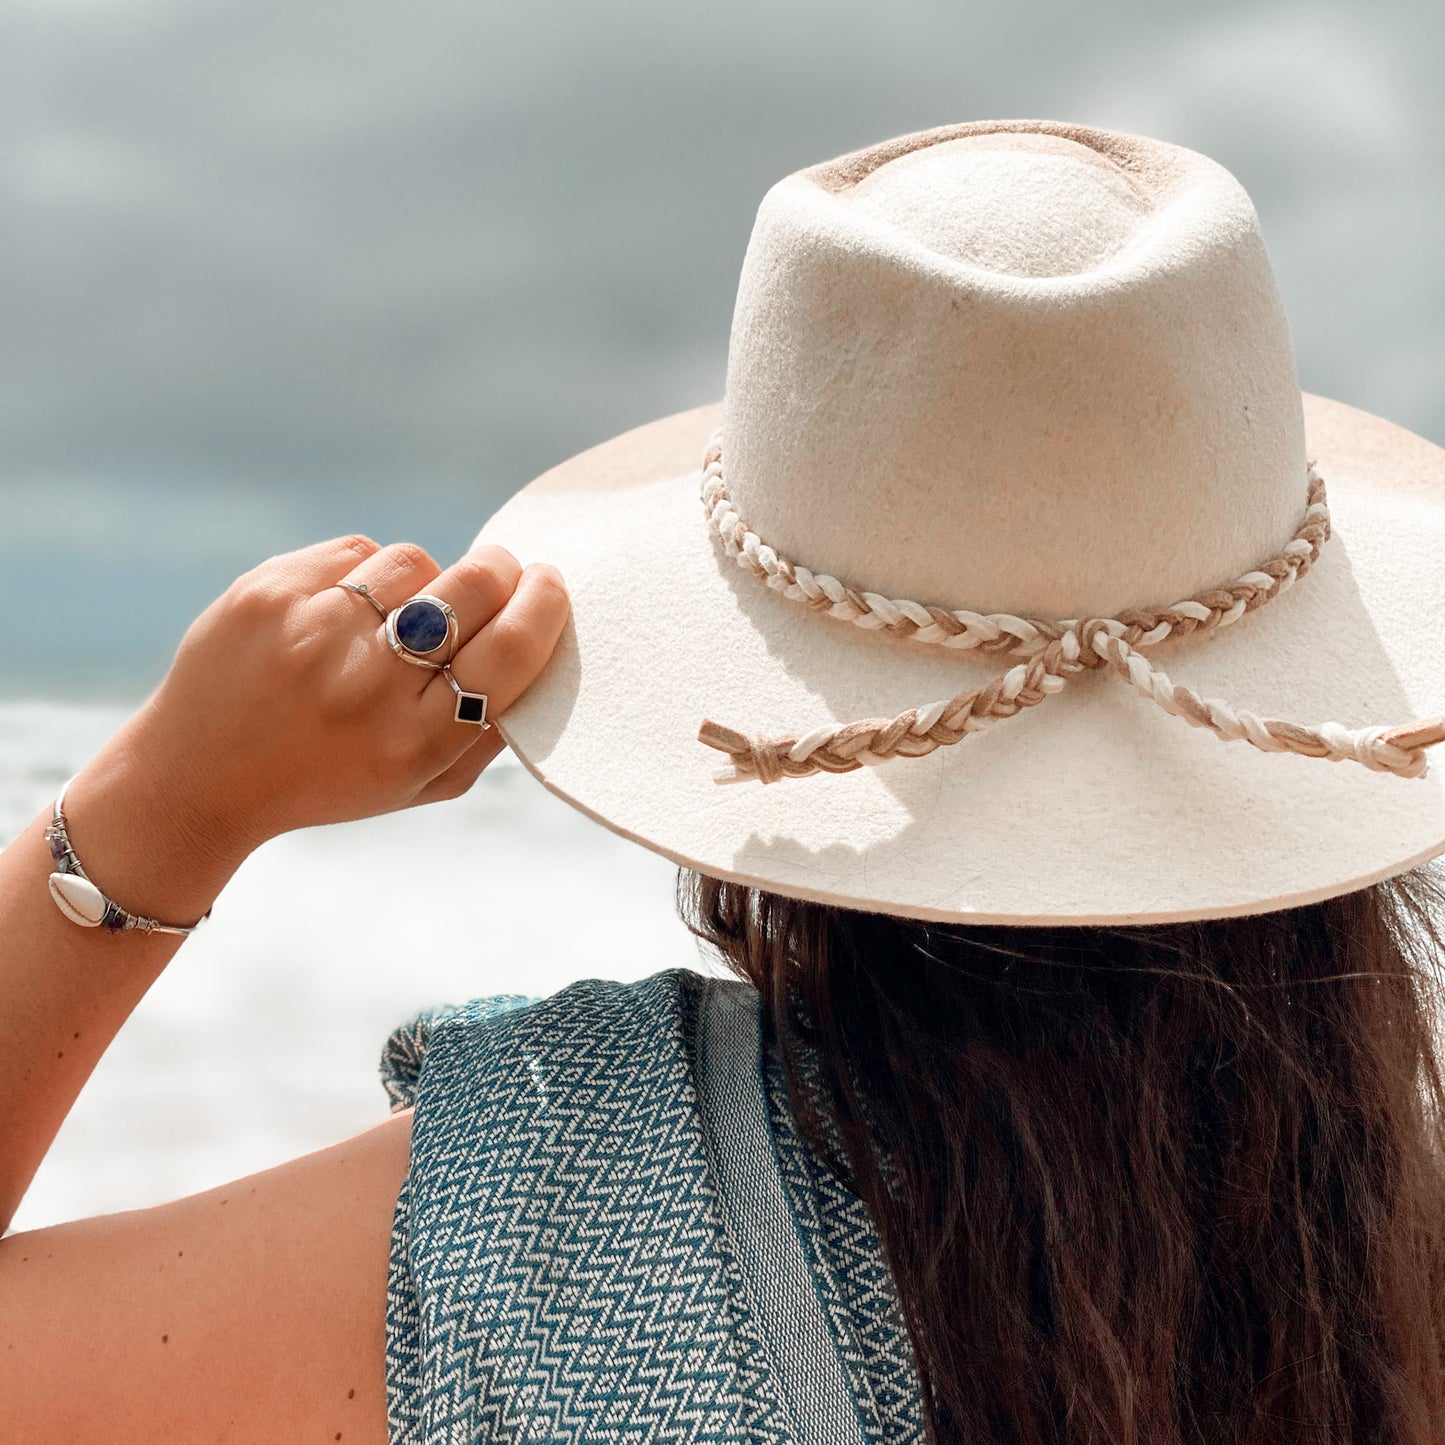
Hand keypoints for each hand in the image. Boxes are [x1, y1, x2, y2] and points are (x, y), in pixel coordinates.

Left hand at [74, 535, 569, 892]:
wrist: (198, 776)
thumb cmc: (332, 778)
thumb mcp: (424, 783)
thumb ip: (492, 731)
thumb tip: (546, 646)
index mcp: (415, 743)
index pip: (509, 652)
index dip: (543, 606)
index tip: (550, 585)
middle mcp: (366, 687)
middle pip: (472, 588)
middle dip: (501, 571)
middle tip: (501, 573)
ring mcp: (312, 632)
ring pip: (415, 560)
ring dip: (424, 579)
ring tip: (400, 613)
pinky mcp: (268, 591)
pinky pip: (356, 551)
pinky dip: (366, 573)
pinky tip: (343, 612)